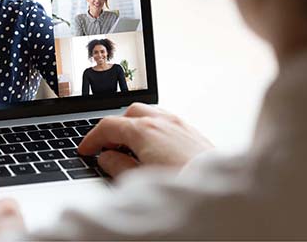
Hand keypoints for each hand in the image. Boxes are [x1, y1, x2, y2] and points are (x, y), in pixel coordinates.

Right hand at [78, 103, 213, 176]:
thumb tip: (106, 158)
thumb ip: (117, 166)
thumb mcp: (138, 180)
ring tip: (130, 147)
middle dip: (115, 128)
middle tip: (107, 147)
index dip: (92, 138)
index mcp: (143, 130)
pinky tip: (153, 147)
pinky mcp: (193, 132)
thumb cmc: (181, 185)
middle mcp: (162, 121)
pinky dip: (153, 128)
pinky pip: (166, 121)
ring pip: (149, 113)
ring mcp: (179, 124)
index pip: (108, 126)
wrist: (221, 194)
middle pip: (129, 113)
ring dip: (135, 126)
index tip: (86, 150)